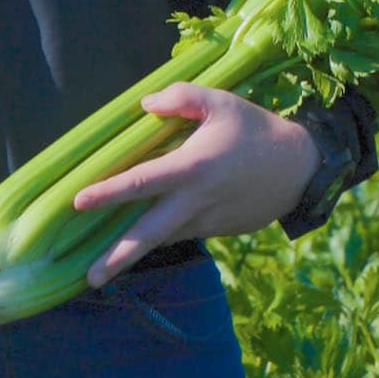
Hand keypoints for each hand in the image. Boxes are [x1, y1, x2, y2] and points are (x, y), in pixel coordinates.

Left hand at [72, 83, 319, 287]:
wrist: (302, 168)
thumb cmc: (255, 129)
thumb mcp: (221, 102)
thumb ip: (181, 98)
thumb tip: (144, 105)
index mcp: (192, 168)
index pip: (141, 182)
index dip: (107, 192)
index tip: (77, 202)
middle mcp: (196, 201)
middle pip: (149, 234)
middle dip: (117, 259)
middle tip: (88, 279)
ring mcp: (208, 221)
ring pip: (164, 238)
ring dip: (135, 254)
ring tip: (102, 269)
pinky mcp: (218, 230)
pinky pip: (182, 233)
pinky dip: (161, 237)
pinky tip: (141, 241)